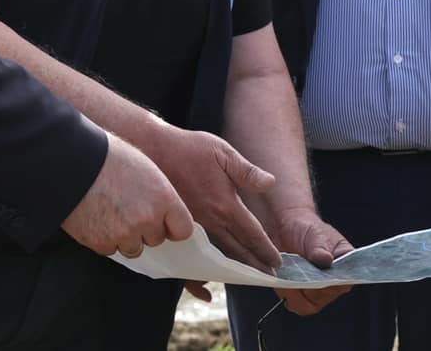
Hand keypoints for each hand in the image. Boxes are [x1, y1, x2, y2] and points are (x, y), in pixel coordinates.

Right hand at [59, 131, 192, 258]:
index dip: (173, 226)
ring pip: (133, 248)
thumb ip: (158, 195)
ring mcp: (124, 234)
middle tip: (130, 210)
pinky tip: (98, 218)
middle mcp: (147, 220)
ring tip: (112, 213)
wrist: (74, 163)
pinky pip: (110, 249)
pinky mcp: (101, 243)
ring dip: (126, 237)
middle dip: (146, 229)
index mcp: (163, 198)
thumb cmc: (109, 157)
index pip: (183, 229)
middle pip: (156, 239)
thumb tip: (164, 214)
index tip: (166, 222)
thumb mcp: (145, 168)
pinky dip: (105, 239)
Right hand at [139, 119, 281, 272]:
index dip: (266, 249)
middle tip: (269, 278)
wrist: (153, 151)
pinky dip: (202, 272)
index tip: (277, 263)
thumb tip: (270, 183)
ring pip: (218, 255)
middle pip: (238, 250)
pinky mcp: (178, 228)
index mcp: (225, 204)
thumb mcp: (222, 152)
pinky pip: (193, 256)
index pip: (251, 233)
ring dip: (233, 269)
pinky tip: (208, 282)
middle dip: (254, 265)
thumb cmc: (190, 149)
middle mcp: (211, 221)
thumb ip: (247, 171)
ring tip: (246, 279)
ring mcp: (193, 227)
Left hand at [269, 207, 354, 315]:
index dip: (330, 282)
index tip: (317, 274)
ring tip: (290, 271)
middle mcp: (336, 283)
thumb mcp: (315, 235)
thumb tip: (326, 260)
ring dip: (295, 290)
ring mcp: (320, 294)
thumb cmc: (307, 229)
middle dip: (307, 284)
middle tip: (298, 268)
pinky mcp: (304, 298)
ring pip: (309, 305)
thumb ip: (320, 249)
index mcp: (347, 265)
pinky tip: (285, 278)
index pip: (344, 282)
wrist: (287, 230)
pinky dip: (288, 294)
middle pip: (324, 297)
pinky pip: (297, 306)